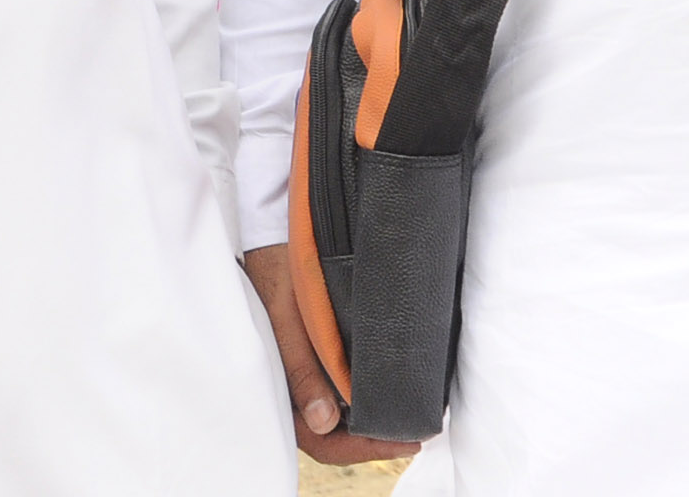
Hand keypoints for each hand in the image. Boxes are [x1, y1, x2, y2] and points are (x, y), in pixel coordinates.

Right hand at [242, 243, 421, 466]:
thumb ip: (304, 371)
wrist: (271, 239)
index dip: (363, 450)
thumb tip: (326, 422)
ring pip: (337, 418)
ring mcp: (302, 376)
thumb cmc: (278, 275)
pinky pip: (338, 392)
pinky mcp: (313, 358)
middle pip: (332, 436)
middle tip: (417, 435)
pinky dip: (363, 399)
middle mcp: (290, 389)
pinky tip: (387, 390)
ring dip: (369, 422)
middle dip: (373, 441)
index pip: (321, 440)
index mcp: (277, 388)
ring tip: (409, 416)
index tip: (405, 443)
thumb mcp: (290, 320)